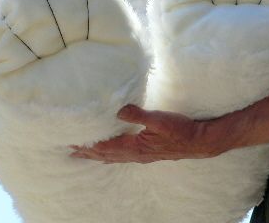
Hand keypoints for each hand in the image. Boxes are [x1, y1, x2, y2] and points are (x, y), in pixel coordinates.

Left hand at [69, 105, 223, 162]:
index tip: (72, 145)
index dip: (89, 146)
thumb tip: (118, 110)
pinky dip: (111, 155)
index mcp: (135, 146)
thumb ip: (138, 115)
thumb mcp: (159, 119)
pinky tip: (111, 155)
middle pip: (106, 154)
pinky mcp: (148, 152)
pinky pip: (123, 156)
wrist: (198, 141)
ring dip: (98, 154)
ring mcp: (142, 155)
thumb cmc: (180, 130)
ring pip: (114, 157)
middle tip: (71, 151)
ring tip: (85, 154)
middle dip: (88, 152)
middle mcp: (136, 154)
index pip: (106, 147)